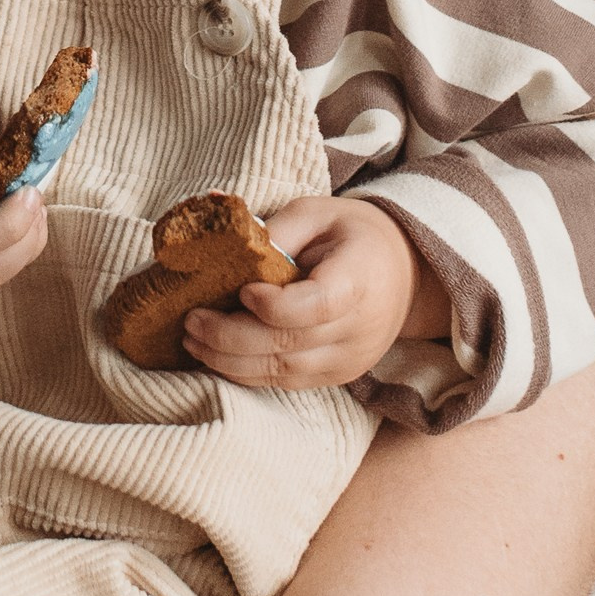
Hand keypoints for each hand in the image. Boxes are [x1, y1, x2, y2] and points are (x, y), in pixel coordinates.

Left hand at [184, 195, 443, 389]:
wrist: (403, 273)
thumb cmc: (351, 236)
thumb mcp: (318, 213)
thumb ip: (277, 230)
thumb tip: (224, 241)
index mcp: (359, 279)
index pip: (317, 305)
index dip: (274, 306)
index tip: (242, 291)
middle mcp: (360, 327)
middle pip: (289, 344)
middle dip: (230, 336)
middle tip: (191, 320)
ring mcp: (350, 358)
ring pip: (283, 372)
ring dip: (230, 360)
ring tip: (193, 339)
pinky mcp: (337, 376)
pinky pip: (286, 382)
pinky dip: (246, 372)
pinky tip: (215, 355)